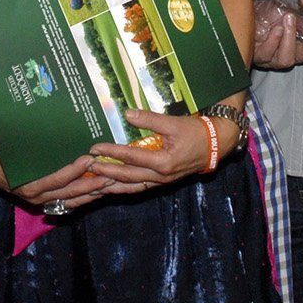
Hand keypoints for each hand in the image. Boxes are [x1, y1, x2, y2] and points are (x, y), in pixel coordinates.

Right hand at [14, 155, 107, 211]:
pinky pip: (65, 198)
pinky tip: (100, 188)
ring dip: (89, 192)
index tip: (86, 160)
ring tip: (111, 182)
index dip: (67, 174)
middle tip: (109, 174)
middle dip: (87, 186)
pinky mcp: (44, 194)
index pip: (46, 182)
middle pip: (62, 194)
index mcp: (13, 180)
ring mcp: (36, 196)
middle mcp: (27, 193)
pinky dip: (83, 195)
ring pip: (67, 199)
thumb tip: (8, 115)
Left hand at [88, 110, 231, 191]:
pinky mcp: (162, 182)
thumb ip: (149, 120)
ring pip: (132, 187)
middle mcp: (161, 176)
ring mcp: (161, 182)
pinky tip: (111, 187)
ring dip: (111, 185)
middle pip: (127, 177)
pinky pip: (139, 187)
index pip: (131, 157)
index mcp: (164, 162)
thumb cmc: (195, 132)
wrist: (215, 145)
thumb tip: (127, 114)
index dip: (111, 152)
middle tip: (87, 167)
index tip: (95, 148)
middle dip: (105, 172)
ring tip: (92, 184)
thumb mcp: (173, 122)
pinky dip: (123, 188)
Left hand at [254, 0, 302, 69]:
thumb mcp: (289, 9)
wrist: (242, 9)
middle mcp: (287, 54)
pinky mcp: (256, 55)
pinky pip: (267, 54)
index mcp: (299, 44)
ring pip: (286, 59)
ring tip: (289, 18)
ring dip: (289, 39)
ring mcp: (271, 58)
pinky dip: (273, 40)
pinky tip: (276, 28)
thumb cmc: (266, 11)